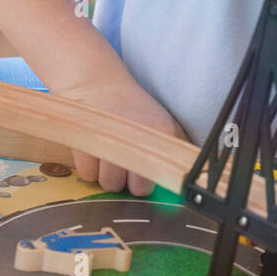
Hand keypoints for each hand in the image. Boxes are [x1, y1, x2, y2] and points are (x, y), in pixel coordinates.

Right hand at [55, 77, 190, 196]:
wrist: (98, 86)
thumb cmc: (133, 111)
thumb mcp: (163, 123)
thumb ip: (179, 148)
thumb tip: (191, 176)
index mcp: (164, 132)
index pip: (165, 177)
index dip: (156, 180)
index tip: (150, 176)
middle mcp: (138, 138)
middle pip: (137, 189)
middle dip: (131, 182)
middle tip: (126, 163)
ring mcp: (110, 142)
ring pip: (111, 184)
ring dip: (108, 176)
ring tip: (109, 155)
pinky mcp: (85, 144)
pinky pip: (88, 175)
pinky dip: (89, 168)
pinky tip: (94, 150)